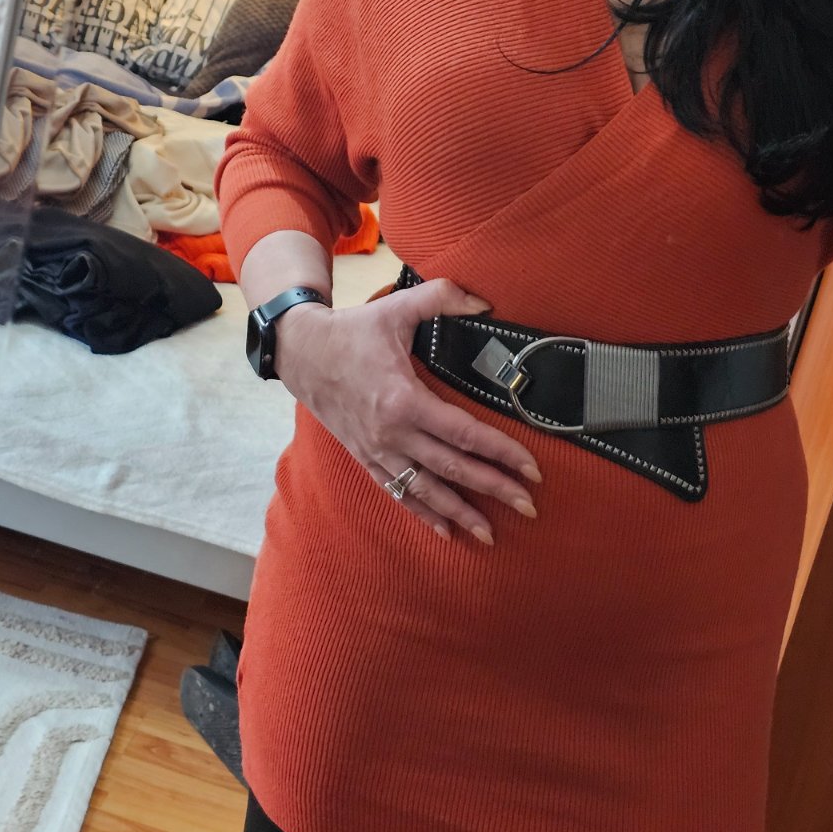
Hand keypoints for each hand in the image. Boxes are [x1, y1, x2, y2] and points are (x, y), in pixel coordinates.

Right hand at [274, 276, 540, 545]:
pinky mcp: (366, 458)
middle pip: (453, 469)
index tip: (531, 468)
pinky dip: (424, 514)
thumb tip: (484, 302)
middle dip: (494, 489)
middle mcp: (392, 433)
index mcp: (404, 400)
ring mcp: (378, 450)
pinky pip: (399, 493)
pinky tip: (447, 531)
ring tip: (492, 534)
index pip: (465, 434)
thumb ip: (442, 297)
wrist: (301, 353)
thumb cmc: (352, 331)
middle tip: (528, 507)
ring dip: (462, 513)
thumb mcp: (397, 307)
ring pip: (427, 490)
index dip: (502, 452)